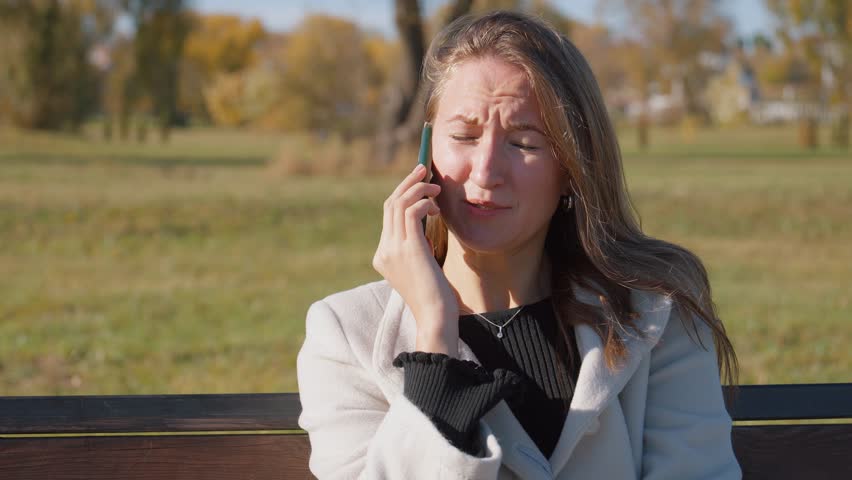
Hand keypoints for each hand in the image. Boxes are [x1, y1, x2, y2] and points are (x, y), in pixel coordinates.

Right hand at [372, 164, 459, 355]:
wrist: (435, 316)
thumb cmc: (435, 296)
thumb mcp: (421, 266)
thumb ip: (417, 245)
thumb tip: (425, 219)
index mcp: (383, 256)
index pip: (388, 216)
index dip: (403, 195)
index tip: (419, 183)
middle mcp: (383, 251)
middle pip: (390, 204)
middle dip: (407, 183)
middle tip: (423, 169)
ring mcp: (392, 250)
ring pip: (399, 204)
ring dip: (418, 189)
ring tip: (435, 186)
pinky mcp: (408, 248)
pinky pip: (411, 212)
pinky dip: (424, 203)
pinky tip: (437, 208)